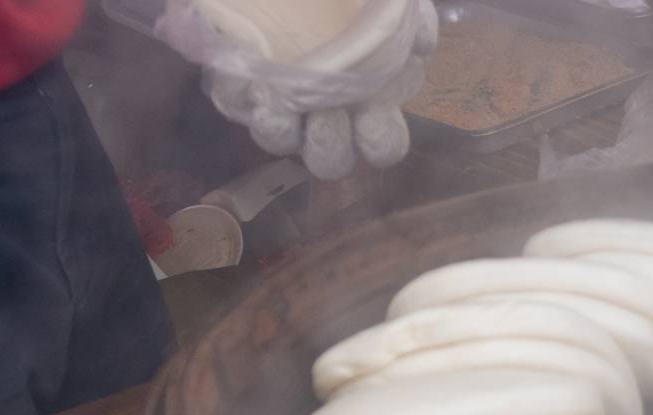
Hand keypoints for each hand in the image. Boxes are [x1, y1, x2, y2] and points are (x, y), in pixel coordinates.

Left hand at [158, 0, 439, 179]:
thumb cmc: (344, 2)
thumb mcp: (389, 4)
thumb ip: (413, 21)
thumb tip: (420, 41)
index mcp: (369, 102)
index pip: (382, 145)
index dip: (378, 142)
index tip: (372, 117)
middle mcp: (325, 113)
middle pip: (330, 161)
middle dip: (329, 144)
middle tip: (327, 113)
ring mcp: (280, 103)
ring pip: (279, 140)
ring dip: (281, 130)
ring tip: (275, 99)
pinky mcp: (236, 83)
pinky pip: (231, 100)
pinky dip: (237, 91)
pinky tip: (244, 68)